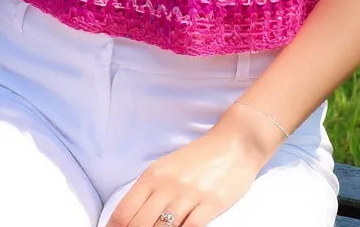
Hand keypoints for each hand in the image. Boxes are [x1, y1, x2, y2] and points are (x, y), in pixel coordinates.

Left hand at [104, 124, 265, 226]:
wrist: (235, 142)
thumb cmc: (200, 157)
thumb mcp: (168, 167)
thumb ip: (150, 191)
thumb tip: (131, 219)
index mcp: (153, 175)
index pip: (124, 212)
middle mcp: (167, 185)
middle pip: (140, 225)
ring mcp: (189, 195)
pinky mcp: (211, 204)